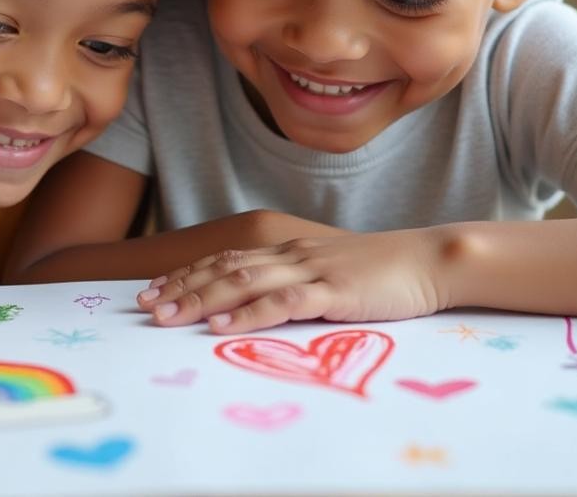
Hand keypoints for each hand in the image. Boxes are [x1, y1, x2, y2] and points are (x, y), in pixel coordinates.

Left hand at [135, 228, 450, 333]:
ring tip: (167, 316)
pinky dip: (247, 314)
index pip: (228, 258)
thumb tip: (268, 303)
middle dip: (181, 286)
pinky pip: (282, 302)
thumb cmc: (387, 272)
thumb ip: (302, 283)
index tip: (155, 287)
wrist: (432, 259)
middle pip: (224, 267)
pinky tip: (222, 326)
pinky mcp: (332, 290)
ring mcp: (311, 269)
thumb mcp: (334, 273)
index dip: (189, 272)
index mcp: (291, 249)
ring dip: (201, 299)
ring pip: (243, 281)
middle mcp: (293, 254)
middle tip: (144, 304)